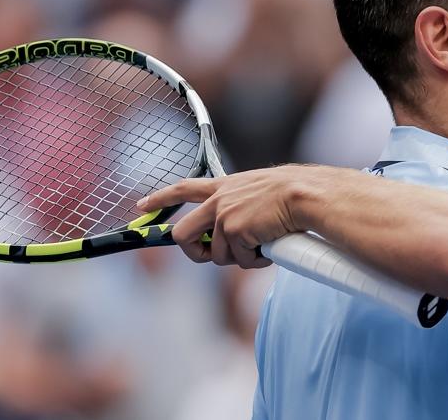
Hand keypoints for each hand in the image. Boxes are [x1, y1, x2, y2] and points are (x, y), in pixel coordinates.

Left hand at [139, 168, 302, 267]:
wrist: (306, 195)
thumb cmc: (296, 194)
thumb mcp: (261, 193)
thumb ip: (243, 207)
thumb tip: (238, 235)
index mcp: (225, 186)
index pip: (184, 188)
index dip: (161, 198)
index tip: (142, 205)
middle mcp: (218, 200)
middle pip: (182, 233)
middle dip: (194, 252)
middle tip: (213, 256)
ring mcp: (223, 216)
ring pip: (217, 255)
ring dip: (240, 257)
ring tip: (264, 245)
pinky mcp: (232, 231)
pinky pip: (239, 259)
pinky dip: (256, 260)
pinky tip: (270, 245)